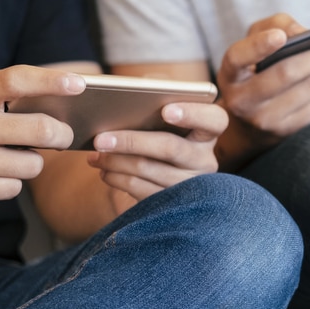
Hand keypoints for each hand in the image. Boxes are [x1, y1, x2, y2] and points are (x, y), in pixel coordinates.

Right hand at [0, 65, 84, 209]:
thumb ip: (7, 90)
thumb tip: (63, 95)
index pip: (15, 81)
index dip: (50, 81)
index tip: (78, 84)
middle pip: (39, 130)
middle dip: (61, 135)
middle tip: (64, 135)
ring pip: (32, 164)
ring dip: (31, 162)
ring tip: (10, 156)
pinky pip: (15, 189)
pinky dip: (12, 183)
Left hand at [85, 100, 228, 202]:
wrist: (163, 178)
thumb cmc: (161, 136)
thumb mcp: (164, 123)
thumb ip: (154, 108)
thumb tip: (127, 103)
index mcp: (208, 132)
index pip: (214, 120)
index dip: (192, 114)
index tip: (165, 111)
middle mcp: (205, 160)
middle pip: (170, 147)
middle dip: (131, 142)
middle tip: (100, 139)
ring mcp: (191, 185)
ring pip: (149, 170)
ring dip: (115, 162)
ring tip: (95, 155)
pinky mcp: (173, 205)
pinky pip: (141, 190)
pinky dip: (118, 179)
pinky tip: (104, 171)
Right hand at [216, 13, 309, 141]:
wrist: (248, 124)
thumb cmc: (256, 70)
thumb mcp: (256, 44)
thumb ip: (275, 25)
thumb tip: (302, 33)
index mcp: (230, 74)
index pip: (238, 58)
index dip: (259, 46)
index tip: (280, 37)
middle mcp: (241, 100)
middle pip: (284, 74)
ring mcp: (262, 120)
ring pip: (307, 89)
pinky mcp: (284, 132)